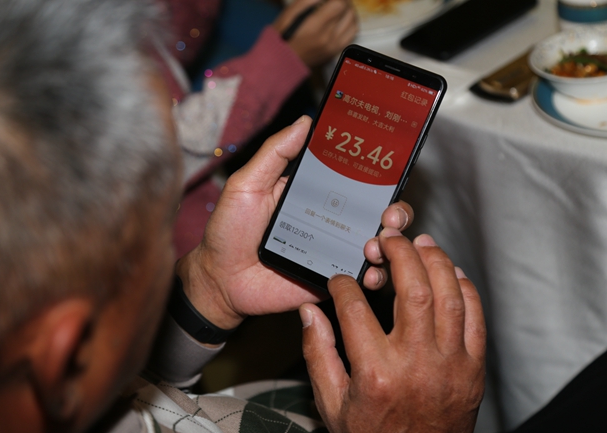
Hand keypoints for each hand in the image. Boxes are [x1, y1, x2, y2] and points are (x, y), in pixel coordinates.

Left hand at [176, 115, 412, 330]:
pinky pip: (364, 277)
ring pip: (379, 243)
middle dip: (395, 210)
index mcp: (314, 193)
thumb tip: (305, 121)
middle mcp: (331, 219)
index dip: (378, 172)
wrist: (220, 281)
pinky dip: (376, 274)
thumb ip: (274, 153)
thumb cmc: (229, 231)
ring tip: (375, 244)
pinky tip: (370, 271)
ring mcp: (334, 250)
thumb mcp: (247, 184)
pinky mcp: (333, 278)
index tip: (391, 166)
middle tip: (389, 214)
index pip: (355, 177)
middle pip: (378, 210)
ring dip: (390, 242)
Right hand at [273, 0, 357, 67]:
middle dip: (344, 1)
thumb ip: (308, 0)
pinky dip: (350, 24)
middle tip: (335, 0)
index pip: (339, 4)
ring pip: (353, 23)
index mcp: (315, 27)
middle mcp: (327, 38)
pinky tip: (342, 20)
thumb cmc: (282, 38)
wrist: (281, 62)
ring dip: (349, 12)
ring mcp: (333, 46)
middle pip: (348, 12)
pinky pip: (351, 36)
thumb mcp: (289, 13)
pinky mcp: (334, 52)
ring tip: (340, 7)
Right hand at [300, 233, 485, 431]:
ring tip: (420, 244)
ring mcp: (450, 366)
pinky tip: (451, 273)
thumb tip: (309, 312)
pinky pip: (475, 318)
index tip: (340, 280)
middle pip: (413, 290)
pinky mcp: (473, 369)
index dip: (343, 285)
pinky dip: (465, 289)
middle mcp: (416, 365)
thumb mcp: (332, 403)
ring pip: (449, 297)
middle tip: (388, 240)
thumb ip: (317, 354)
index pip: (355, 309)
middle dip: (400, 254)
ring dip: (435, 262)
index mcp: (376, 374)